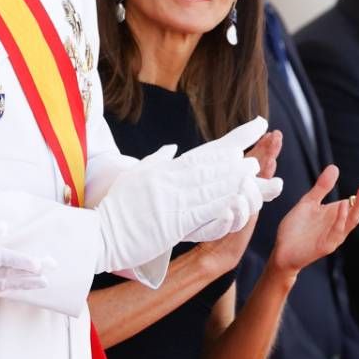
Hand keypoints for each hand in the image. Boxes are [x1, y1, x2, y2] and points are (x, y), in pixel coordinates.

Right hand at [95, 117, 274, 271]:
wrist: (99, 232)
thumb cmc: (115, 207)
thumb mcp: (134, 176)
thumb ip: (155, 161)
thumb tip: (172, 148)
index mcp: (165, 170)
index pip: (206, 151)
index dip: (234, 138)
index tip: (256, 125)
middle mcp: (170, 180)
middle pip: (212, 167)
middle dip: (237, 162)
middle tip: (259, 158)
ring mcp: (172, 200)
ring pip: (211, 187)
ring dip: (235, 180)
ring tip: (255, 174)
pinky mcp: (173, 223)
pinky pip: (203, 212)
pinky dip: (223, 205)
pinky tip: (238, 201)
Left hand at [192, 130, 282, 275]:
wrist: (205, 242)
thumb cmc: (211, 205)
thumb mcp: (216, 173)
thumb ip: (232, 150)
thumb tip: (246, 129)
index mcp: (243, 184)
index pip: (259, 164)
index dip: (268, 150)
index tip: (274, 134)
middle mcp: (245, 199)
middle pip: (261, 180)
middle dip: (267, 164)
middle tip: (272, 151)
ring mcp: (238, 215)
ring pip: (250, 204)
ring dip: (250, 193)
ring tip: (247, 180)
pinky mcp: (224, 230)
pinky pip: (229, 225)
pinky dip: (230, 216)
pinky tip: (229, 207)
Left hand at [269, 166, 358, 274]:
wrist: (283, 250)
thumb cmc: (297, 227)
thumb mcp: (309, 202)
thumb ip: (322, 187)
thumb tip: (335, 167)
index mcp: (339, 213)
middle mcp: (341, 224)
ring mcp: (336, 235)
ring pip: (353, 219)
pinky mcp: (327, 245)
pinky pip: (337, 230)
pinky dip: (341, 217)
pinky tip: (344, 204)